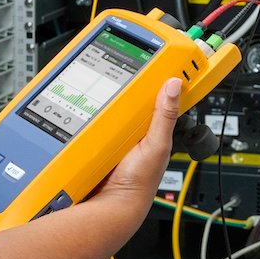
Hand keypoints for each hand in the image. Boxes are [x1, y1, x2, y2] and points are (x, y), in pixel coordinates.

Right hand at [89, 77, 182, 216]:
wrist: (110, 205)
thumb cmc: (139, 183)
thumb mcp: (157, 145)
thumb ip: (165, 116)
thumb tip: (174, 85)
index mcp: (152, 127)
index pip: (155, 95)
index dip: (154, 76)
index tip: (153, 53)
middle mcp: (133, 128)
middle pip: (128, 96)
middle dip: (123, 83)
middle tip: (118, 64)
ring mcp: (113, 132)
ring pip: (108, 105)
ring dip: (101, 97)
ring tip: (99, 83)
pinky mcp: (95, 138)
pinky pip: (91, 120)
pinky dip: (87, 113)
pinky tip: (85, 106)